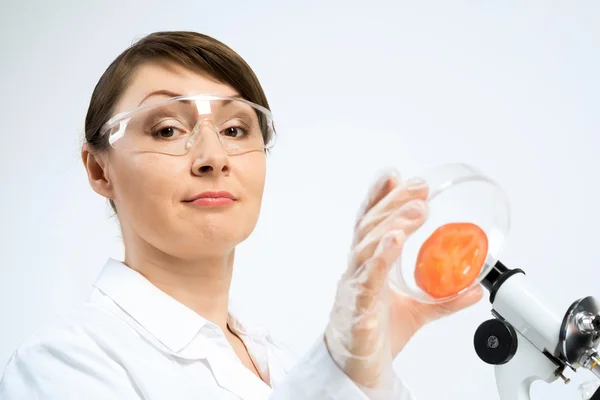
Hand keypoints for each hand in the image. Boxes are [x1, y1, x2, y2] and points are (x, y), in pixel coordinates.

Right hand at [324, 168, 482, 389]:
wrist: (358, 366)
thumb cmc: (376, 333)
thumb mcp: (417, 311)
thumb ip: (444, 298)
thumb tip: (475, 288)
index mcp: (368, 264)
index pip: (371, 222)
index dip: (380, 197)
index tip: (394, 174)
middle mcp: (358, 268)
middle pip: (370, 226)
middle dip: (393, 202)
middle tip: (418, 187)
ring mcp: (355, 284)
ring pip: (368, 245)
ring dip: (392, 223)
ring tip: (416, 209)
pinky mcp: (358, 304)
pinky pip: (367, 276)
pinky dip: (380, 256)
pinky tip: (394, 240)